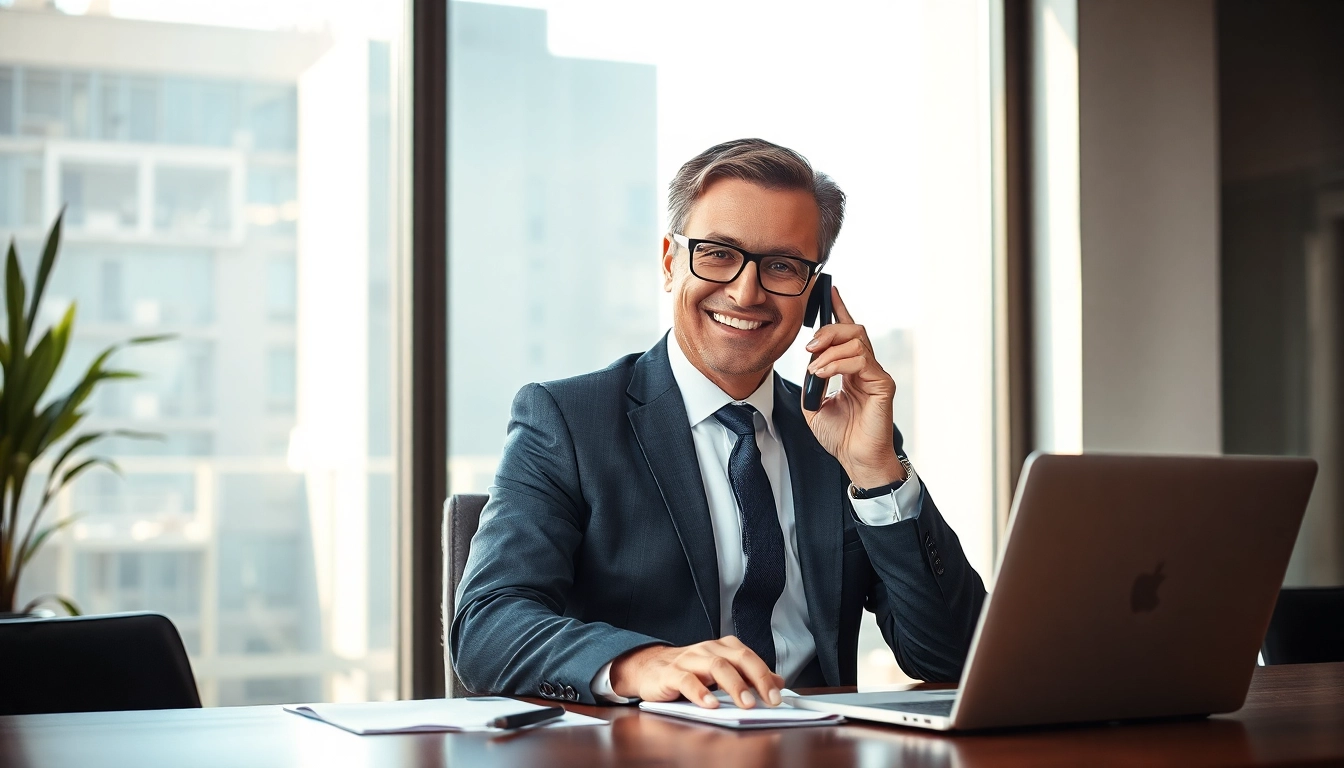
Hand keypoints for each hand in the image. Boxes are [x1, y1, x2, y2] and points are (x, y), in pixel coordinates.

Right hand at [609, 637, 784, 708]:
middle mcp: (707, 649)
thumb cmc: (689, 671)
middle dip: (756, 678)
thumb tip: (778, 682)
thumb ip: (748, 676)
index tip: (777, 696)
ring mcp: (688, 659)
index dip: (765, 676)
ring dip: (734, 685)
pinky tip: (710, 704)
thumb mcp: (721, 672)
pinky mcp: (670, 674)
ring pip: (715, 666)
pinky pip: (687, 680)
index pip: (749, 657)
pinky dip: (700, 693)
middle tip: (768, 700)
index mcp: (722, 648)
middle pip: (737, 658)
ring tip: (745, 704)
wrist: (648, 668)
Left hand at [802, 287, 905, 487]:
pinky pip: (861, 360)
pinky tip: (823, 374)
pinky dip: (837, 363)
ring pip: (857, 340)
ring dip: (830, 350)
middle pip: (853, 329)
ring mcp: (876, 374)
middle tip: (809, 347)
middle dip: (828, 331)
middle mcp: (866, 367)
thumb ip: (812, 380)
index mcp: (851, 369)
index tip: (830, 292)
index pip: (848, 333)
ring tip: (815, 369)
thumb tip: (811, 361)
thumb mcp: (813, 404)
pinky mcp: (883, 383)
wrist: (855, 459)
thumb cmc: (840, 436)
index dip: (840, 310)